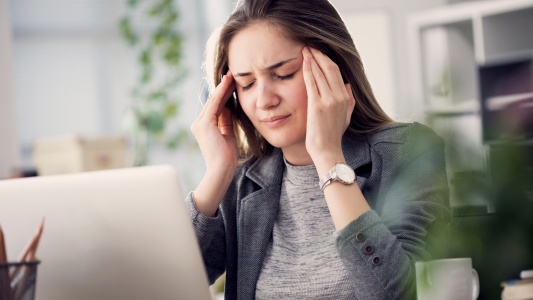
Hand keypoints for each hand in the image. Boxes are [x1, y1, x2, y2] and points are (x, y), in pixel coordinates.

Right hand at [191, 70, 237, 176]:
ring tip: (231, 75)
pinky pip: (215, 104)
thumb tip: (228, 107)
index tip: (233, 83)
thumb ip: (226, 121)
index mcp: (204, 127)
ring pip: (214, 100)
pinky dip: (221, 93)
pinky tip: (228, 83)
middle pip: (214, 101)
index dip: (224, 94)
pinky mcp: (204, 124)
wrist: (221, 170)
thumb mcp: (228, 134)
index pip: (216, 106)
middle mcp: (199, 123)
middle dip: (224, 87)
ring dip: (223, 87)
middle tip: (232, 74)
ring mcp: (200, 123)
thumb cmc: (226, 157)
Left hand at [301, 47, 354, 165]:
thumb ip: (349, 100)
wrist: (327, 150)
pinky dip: (308, 70)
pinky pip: (312, 82)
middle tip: (310, 46)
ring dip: (312, 58)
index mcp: (345, 97)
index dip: (327, 59)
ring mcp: (328, 100)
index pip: (336, 72)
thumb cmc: (333, 136)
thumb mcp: (346, 117)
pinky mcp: (317, 106)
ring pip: (321, 72)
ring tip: (304, 49)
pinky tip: (303, 62)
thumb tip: (348, 85)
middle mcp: (339, 96)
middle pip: (330, 68)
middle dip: (319, 54)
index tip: (318, 52)